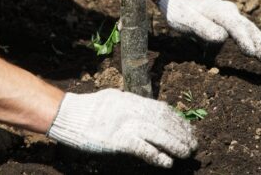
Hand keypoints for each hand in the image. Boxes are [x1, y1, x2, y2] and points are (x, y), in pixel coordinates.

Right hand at [47, 89, 196, 167]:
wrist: (67, 115)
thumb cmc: (88, 109)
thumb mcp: (114, 99)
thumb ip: (132, 104)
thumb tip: (149, 110)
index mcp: (132, 100)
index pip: (162, 109)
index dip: (178, 120)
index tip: (188, 129)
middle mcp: (132, 110)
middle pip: (164, 122)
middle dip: (181, 133)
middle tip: (193, 144)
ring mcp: (125, 124)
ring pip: (158, 134)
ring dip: (175, 144)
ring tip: (186, 153)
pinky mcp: (117, 140)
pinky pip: (143, 148)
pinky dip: (157, 155)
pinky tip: (167, 162)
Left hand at [157, 0, 260, 61]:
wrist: (178, 0)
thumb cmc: (180, 12)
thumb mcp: (185, 20)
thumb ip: (202, 27)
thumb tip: (221, 37)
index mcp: (217, 10)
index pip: (233, 25)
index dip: (243, 39)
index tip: (251, 52)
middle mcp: (229, 11)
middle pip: (248, 27)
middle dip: (260, 43)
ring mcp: (233, 15)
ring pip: (251, 30)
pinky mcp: (233, 22)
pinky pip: (249, 32)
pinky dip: (260, 42)